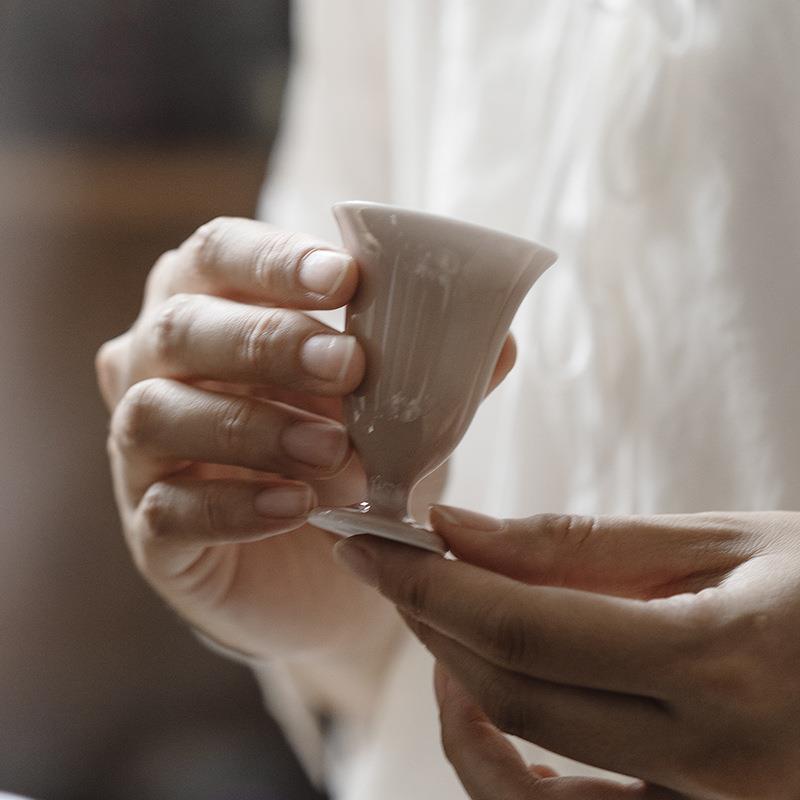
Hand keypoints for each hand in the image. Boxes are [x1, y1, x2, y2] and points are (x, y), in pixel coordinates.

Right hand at [97, 217, 515, 660]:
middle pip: (180, 327)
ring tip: (332, 448)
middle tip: (347, 365)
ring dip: (251, 424)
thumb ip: (432, 373)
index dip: (273, 260)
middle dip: (266, 340)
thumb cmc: (349, 462)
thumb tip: (499, 340)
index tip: (346, 278)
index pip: (218, 255)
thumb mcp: (392, 410)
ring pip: (157, 413)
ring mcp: (142, 449)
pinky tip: (295, 507)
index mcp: (216, 309)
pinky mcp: (152, 526)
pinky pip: (167, 509)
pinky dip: (234, 505)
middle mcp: (161, 368)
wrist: (327, 571)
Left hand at [334, 509, 799, 798]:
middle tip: (399, 566)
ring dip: (459, 698)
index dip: (429, 583)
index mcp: (723, 663)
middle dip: (432, 622)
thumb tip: (463, 529)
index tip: (369, 544)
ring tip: (443, 628)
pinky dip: (509, 770)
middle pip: (513, 698)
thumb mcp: (725, 541)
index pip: (524, 631)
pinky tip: (491, 704)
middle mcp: (715, 762)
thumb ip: (586, 542)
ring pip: (527, 782)